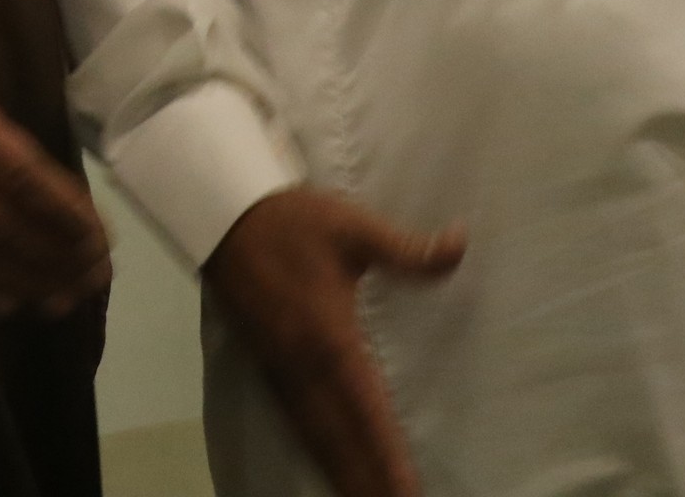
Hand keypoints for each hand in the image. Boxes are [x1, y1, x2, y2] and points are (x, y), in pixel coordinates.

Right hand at [202, 186, 464, 496]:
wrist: (222, 214)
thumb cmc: (292, 222)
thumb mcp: (354, 227)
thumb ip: (408, 248)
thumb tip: (462, 244)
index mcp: (329, 338)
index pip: (366, 410)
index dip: (386, 455)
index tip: (406, 490)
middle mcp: (304, 366)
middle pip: (339, 438)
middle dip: (366, 479)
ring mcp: (282, 369)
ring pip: (315, 435)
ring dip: (340, 472)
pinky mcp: (268, 366)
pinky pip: (297, 422)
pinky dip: (315, 451)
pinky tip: (327, 465)